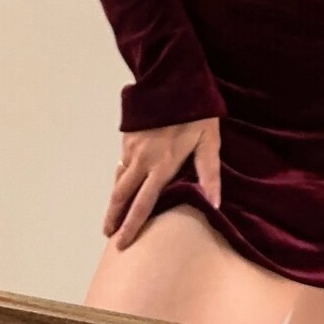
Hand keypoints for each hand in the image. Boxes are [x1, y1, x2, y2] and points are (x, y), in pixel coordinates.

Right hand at [104, 116, 221, 249]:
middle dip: (114, 217)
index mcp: (162, 166)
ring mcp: (132, 148)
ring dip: (115, 200)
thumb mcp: (209, 142)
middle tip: (108, 235)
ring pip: (119, 180)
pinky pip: (121, 163)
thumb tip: (215, 204)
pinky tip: (121, 185)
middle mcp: (142, 160)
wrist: (172, 80)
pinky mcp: (128, 137)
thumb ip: (210, 173)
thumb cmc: (197, 112)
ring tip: (112, 216)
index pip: (143, 204)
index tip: (122, 243)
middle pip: (122, 196)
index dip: (132, 226)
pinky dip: (119, 178)